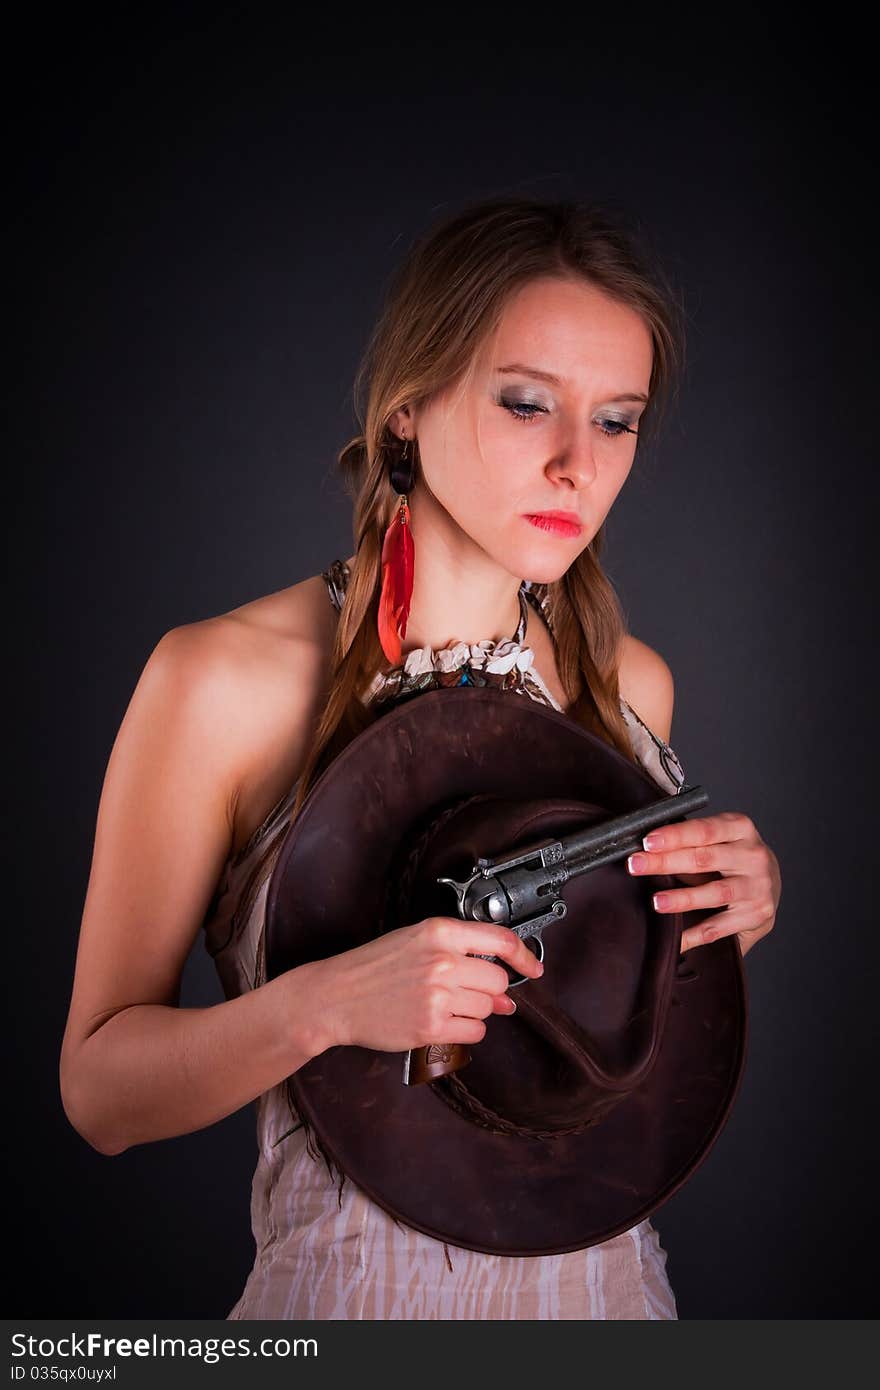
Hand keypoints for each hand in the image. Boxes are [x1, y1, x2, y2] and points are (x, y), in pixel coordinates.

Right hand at [306, 917, 544, 1053]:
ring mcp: (437, 995)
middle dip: (488, 990)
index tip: (534, 968)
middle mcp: (442, 961)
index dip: (524, 956)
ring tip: (444, 1005)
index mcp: (439, 932)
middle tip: (464, 992)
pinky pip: (474, 1033)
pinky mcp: (430, 1026)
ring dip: (475, 1011)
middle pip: (498, 980)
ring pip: (488, 1008)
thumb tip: (505, 994)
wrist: (336, 995)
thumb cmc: (374, 967)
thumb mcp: (415, 943)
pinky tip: (444, 1022)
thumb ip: (461, 957)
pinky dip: (466, 1031)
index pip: (500, 940)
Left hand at [626, 811, 780, 957]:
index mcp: (740, 829)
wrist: (770, 882)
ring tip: (657, 901)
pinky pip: (720, 927)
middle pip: (704, 859)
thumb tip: (647, 850)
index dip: (675, 835)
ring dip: (682, 898)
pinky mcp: (758, 915)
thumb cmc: (733, 857)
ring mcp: (757, 886)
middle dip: (665, 862)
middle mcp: (753, 855)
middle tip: (637, 865)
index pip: (704, 830)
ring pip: (714, 893)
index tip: (648, 842)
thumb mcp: (718, 840)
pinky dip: (695, 935)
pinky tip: (676, 937)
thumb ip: (690, 842)